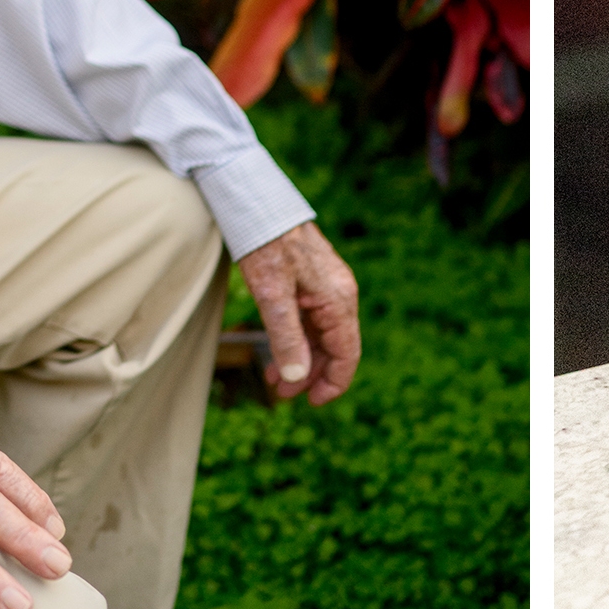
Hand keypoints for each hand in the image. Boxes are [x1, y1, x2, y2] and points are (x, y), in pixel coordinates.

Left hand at [236, 220, 360, 403]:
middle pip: (335, 348)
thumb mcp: (272, 296)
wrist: (260, 205)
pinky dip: (297, 339)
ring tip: (274, 376)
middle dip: (310, 375)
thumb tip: (297, 378)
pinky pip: (312, 320)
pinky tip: (277, 349)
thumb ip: (287, 337)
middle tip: (280, 392)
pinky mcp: (314, 283)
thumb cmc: (267, 247)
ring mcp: (328, 288)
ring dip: (301, 360)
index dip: (332, 383)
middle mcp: (340, 295)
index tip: (310, 403)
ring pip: (322, 336)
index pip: (347, 355)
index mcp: (338, 300)